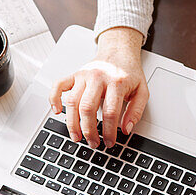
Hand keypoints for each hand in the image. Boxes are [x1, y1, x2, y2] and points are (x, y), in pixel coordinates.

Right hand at [49, 27, 146, 147]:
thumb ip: (136, 111)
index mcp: (116, 82)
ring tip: (77, 137)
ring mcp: (83, 76)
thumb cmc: (129, 72)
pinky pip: (58, 86)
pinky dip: (54, 98)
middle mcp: (97, 78)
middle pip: (87, 108)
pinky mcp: (74, 75)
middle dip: (89, 130)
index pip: (110, 112)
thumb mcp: (142, 91)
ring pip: (72, 102)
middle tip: (93, 143)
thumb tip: (127, 129)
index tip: (109, 142)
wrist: (118, 51)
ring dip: (72, 123)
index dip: (109, 131)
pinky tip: (57, 111)